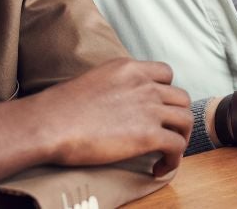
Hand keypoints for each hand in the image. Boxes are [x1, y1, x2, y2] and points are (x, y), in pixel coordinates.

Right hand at [38, 58, 191, 175]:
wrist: (50, 123)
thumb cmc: (59, 108)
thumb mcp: (93, 80)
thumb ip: (113, 86)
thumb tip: (114, 104)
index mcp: (129, 68)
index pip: (166, 73)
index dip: (166, 93)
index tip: (158, 108)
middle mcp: (144, 84)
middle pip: (181, 98)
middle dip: (176, 117)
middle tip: (166, 133)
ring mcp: (149, 108)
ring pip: (185, 120)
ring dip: (180, 138)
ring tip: (167, 153)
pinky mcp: (148, 134)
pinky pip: (177, 146)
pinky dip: (173, 160)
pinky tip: (159, 168)